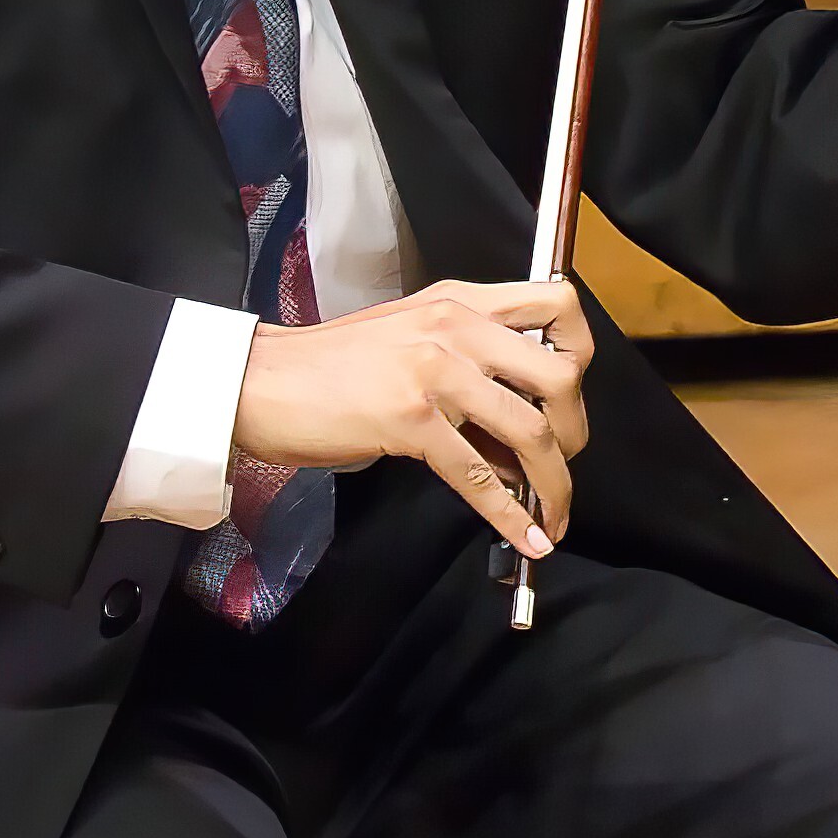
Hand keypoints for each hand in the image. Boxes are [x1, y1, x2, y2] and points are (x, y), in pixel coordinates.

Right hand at [235, 275, 584, 555]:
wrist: (255, 381)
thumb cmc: (327, 367)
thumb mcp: (411, 338)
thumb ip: (471, 365)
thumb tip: (523, 428)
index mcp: (461, 302)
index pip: (558, 305)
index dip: (582, 354)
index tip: (572, 397)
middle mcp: (456, 327)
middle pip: (561, 376)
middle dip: (574, 431)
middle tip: (561, 461)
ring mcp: (434, 372)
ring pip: (530, 431)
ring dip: (553, 484)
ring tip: (552, 514)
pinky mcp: (410, 419)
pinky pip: (479, 474)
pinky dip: (510, 513)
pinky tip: (525, 535)